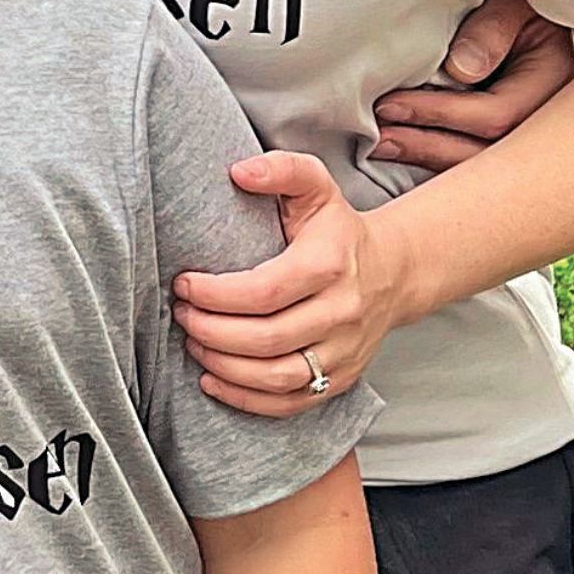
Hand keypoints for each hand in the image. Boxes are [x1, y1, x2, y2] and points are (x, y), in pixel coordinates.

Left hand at [176, 150, 396, 416]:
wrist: (393, 274)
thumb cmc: (338, 232)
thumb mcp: (316, 188)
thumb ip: (281, 170)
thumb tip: (239, 172)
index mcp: (330, 265)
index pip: (264, 291)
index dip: (215, 294)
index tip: (183, 284)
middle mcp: (341, 313)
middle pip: (265, 339)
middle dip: (211, 330)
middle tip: (180, 314)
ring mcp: (343, 353)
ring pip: (274, 376)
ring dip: (222, 365)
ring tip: (193, 341)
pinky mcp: (339, 380)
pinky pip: (288, 403)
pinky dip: (244, 399)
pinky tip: (213, 378)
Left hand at [366, 0, 573, 171]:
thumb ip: (494, 24)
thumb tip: (462, 71)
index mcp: (553, 78)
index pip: (499, 114)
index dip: (442, 114)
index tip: (391, 104)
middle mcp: (545, 115)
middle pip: (489, 152)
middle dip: (429, 148)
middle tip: (379, 139)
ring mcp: (526, 130)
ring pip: (479, 164)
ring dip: (426, 157)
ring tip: (382, 145)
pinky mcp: (503, 134)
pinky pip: (470, 159)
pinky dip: (433, 158)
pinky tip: (401, 149)